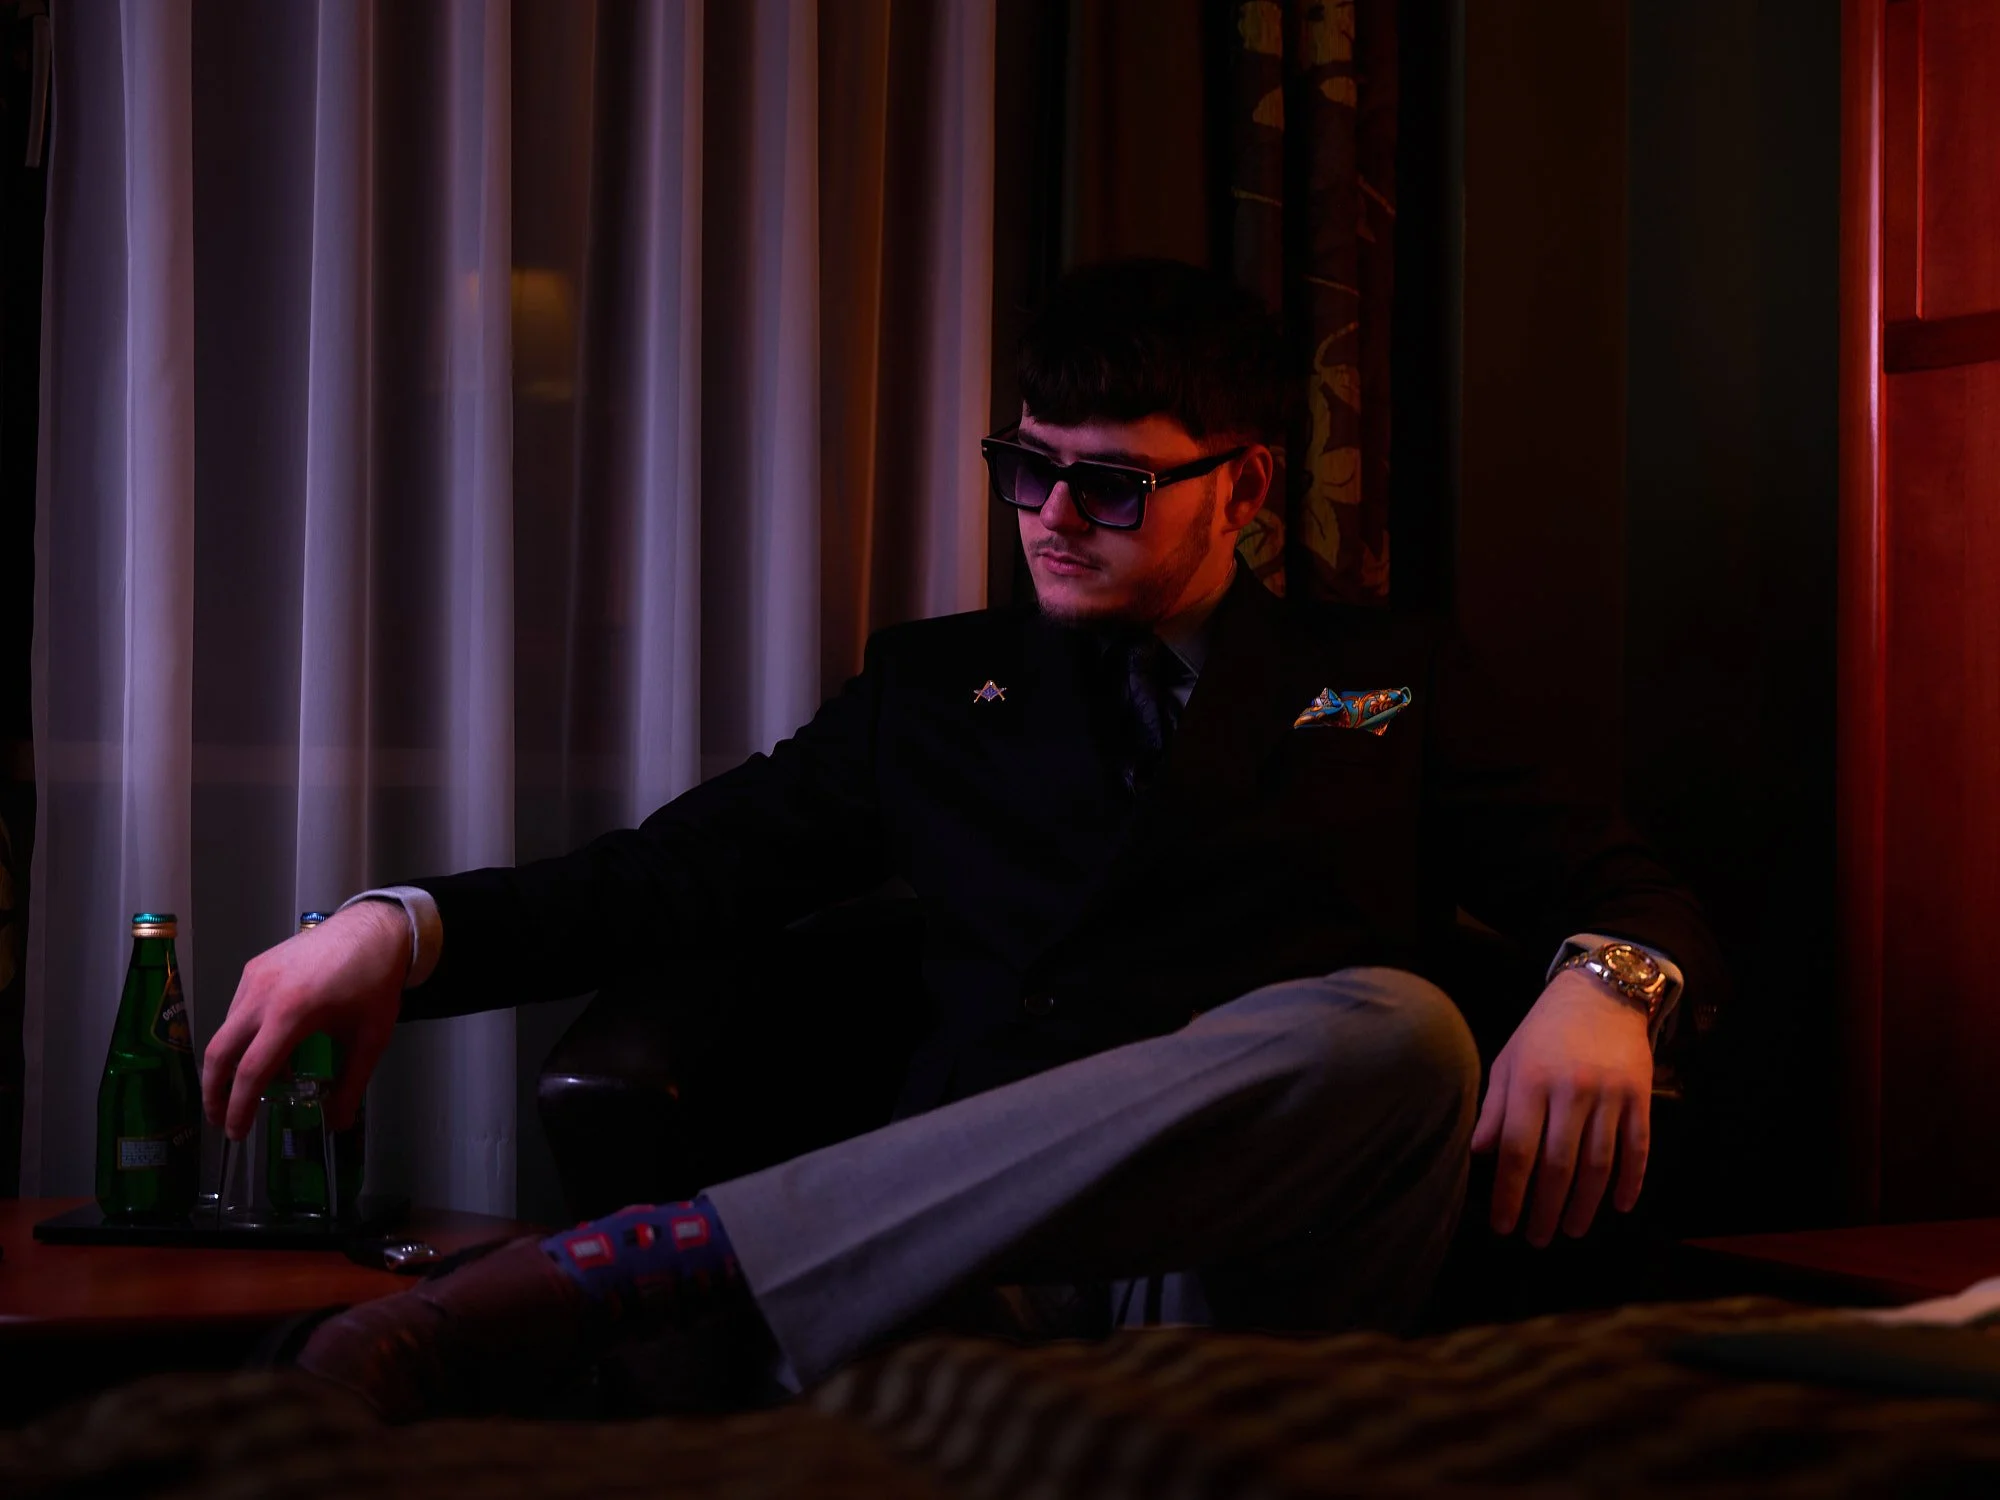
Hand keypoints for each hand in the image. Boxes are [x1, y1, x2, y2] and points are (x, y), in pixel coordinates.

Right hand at [202, 900, 409, 1140]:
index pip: (251, 1071)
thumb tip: (337, 1124)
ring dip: (229, 1064)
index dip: (238, 1108)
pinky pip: (237, 1009)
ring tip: (252, 1087)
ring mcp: (254, 976)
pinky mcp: (255, 966)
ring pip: (226, 1030)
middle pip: (218, 1053)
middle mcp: (263, 993)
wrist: (375, 929)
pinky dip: (242, 1036)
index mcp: (292, 1013)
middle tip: (221, 1119)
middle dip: (214, 1092)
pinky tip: (268, 1049)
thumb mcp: (370, 1039)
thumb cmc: (375, 982)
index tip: (235, 1132)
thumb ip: (351, 1085)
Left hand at [1469, 969, 1652, 1245]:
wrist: (1599, 994)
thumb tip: (1480, 1155)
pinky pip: (1638, 1147)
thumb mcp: (1509, 1062)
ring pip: (1599, 1163)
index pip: (1518, 1150)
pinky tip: (1618, 1205)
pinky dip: (1630, 1181)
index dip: (1510, 1194)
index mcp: (1530, 1082)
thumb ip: (1496, 1109)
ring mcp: (1609, 1094)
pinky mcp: (1640, 1096)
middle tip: (1538, 1239)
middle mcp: (1571, 1090)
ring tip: (1572, 1230)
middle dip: (1546, 1208)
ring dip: (1586, 1204)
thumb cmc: (1543, 1033)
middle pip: (1559, 1164)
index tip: (1504, 1225)